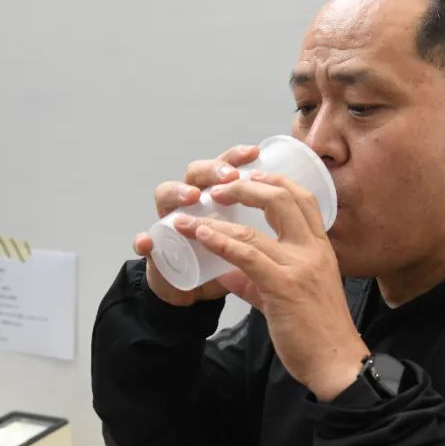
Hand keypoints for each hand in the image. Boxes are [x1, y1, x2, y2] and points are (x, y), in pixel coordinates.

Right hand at [133, 144, 259, 306]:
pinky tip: (146, 242)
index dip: (237, 155)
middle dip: (211, 168)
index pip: (224, 165)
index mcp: (215, 196)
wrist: (192, 293)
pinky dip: (143, 241)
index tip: (255, 151)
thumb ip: (269, 231)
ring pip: (164, 195)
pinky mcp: (155, 252)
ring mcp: (168, 224)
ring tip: (192, 197)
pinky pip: (144, 243)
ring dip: (177, 192)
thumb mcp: (254, 248)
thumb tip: (301, 214)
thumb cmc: (226, 264)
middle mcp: (190, 202)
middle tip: (228, 175)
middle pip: (195, 172)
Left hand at [173, 171, 368, 399]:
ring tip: (193, 212)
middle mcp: (313, 251)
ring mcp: (300, 266)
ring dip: (219, 216)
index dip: (275, 180)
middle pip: (282, 199)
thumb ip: (257, 283)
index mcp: (320, 249)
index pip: (302, 199)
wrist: (337, 364)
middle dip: (247, 185)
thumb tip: (227, 274)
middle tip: (219, 186)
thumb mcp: (289, 297)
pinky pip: (247, 256)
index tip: (250, 174)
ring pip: (255, 228)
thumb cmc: (317, 333)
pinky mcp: (284, 286)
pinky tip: (201, 235)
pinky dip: (220, 241)